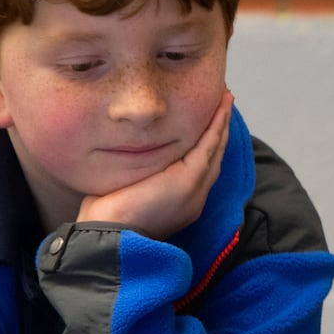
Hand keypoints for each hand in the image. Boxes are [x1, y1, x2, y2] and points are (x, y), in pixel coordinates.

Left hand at [77, 90, 232, 239]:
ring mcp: (196, 187)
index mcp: (180, 201)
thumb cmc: (108, 218)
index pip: (198, 165)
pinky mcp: (191, 178)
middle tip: (223, 103)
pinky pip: (210, 145)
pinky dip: (217, 124)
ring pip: (215, 147)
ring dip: (221, 122)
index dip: (204, 142)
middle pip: (213, 155)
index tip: (205, 120)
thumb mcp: (126, 189)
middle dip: (219, 128)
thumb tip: (126, 154)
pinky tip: (221, 107)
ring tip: (226, 99)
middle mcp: (195, 195)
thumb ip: (135, 172)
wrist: (111, 234)